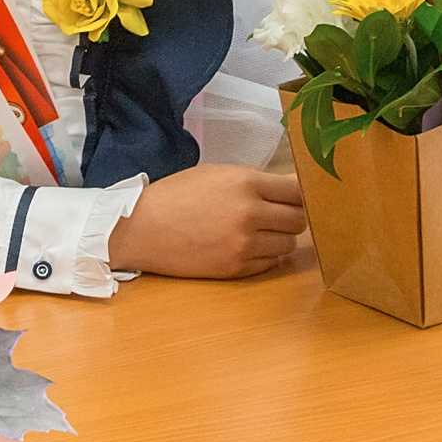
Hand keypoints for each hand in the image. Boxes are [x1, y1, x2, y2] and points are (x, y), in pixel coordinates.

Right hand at [106, 164, 305, 278]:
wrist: (141, 229)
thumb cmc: (175, 196)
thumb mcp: (214, 173)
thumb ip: (252, 180)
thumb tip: (288, 187)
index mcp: (246, 183)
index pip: (297, 190)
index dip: (301, 193)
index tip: (298, 196)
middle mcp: (250, 213)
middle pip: (299, 219)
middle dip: (293, 216)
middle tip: (278, 215)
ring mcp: (244, 244)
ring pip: (288, 244)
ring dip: (279, 238)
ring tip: (258, 232)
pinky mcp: (236, 268)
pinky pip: (270, 263)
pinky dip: (264, 256)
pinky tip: (245, 246)